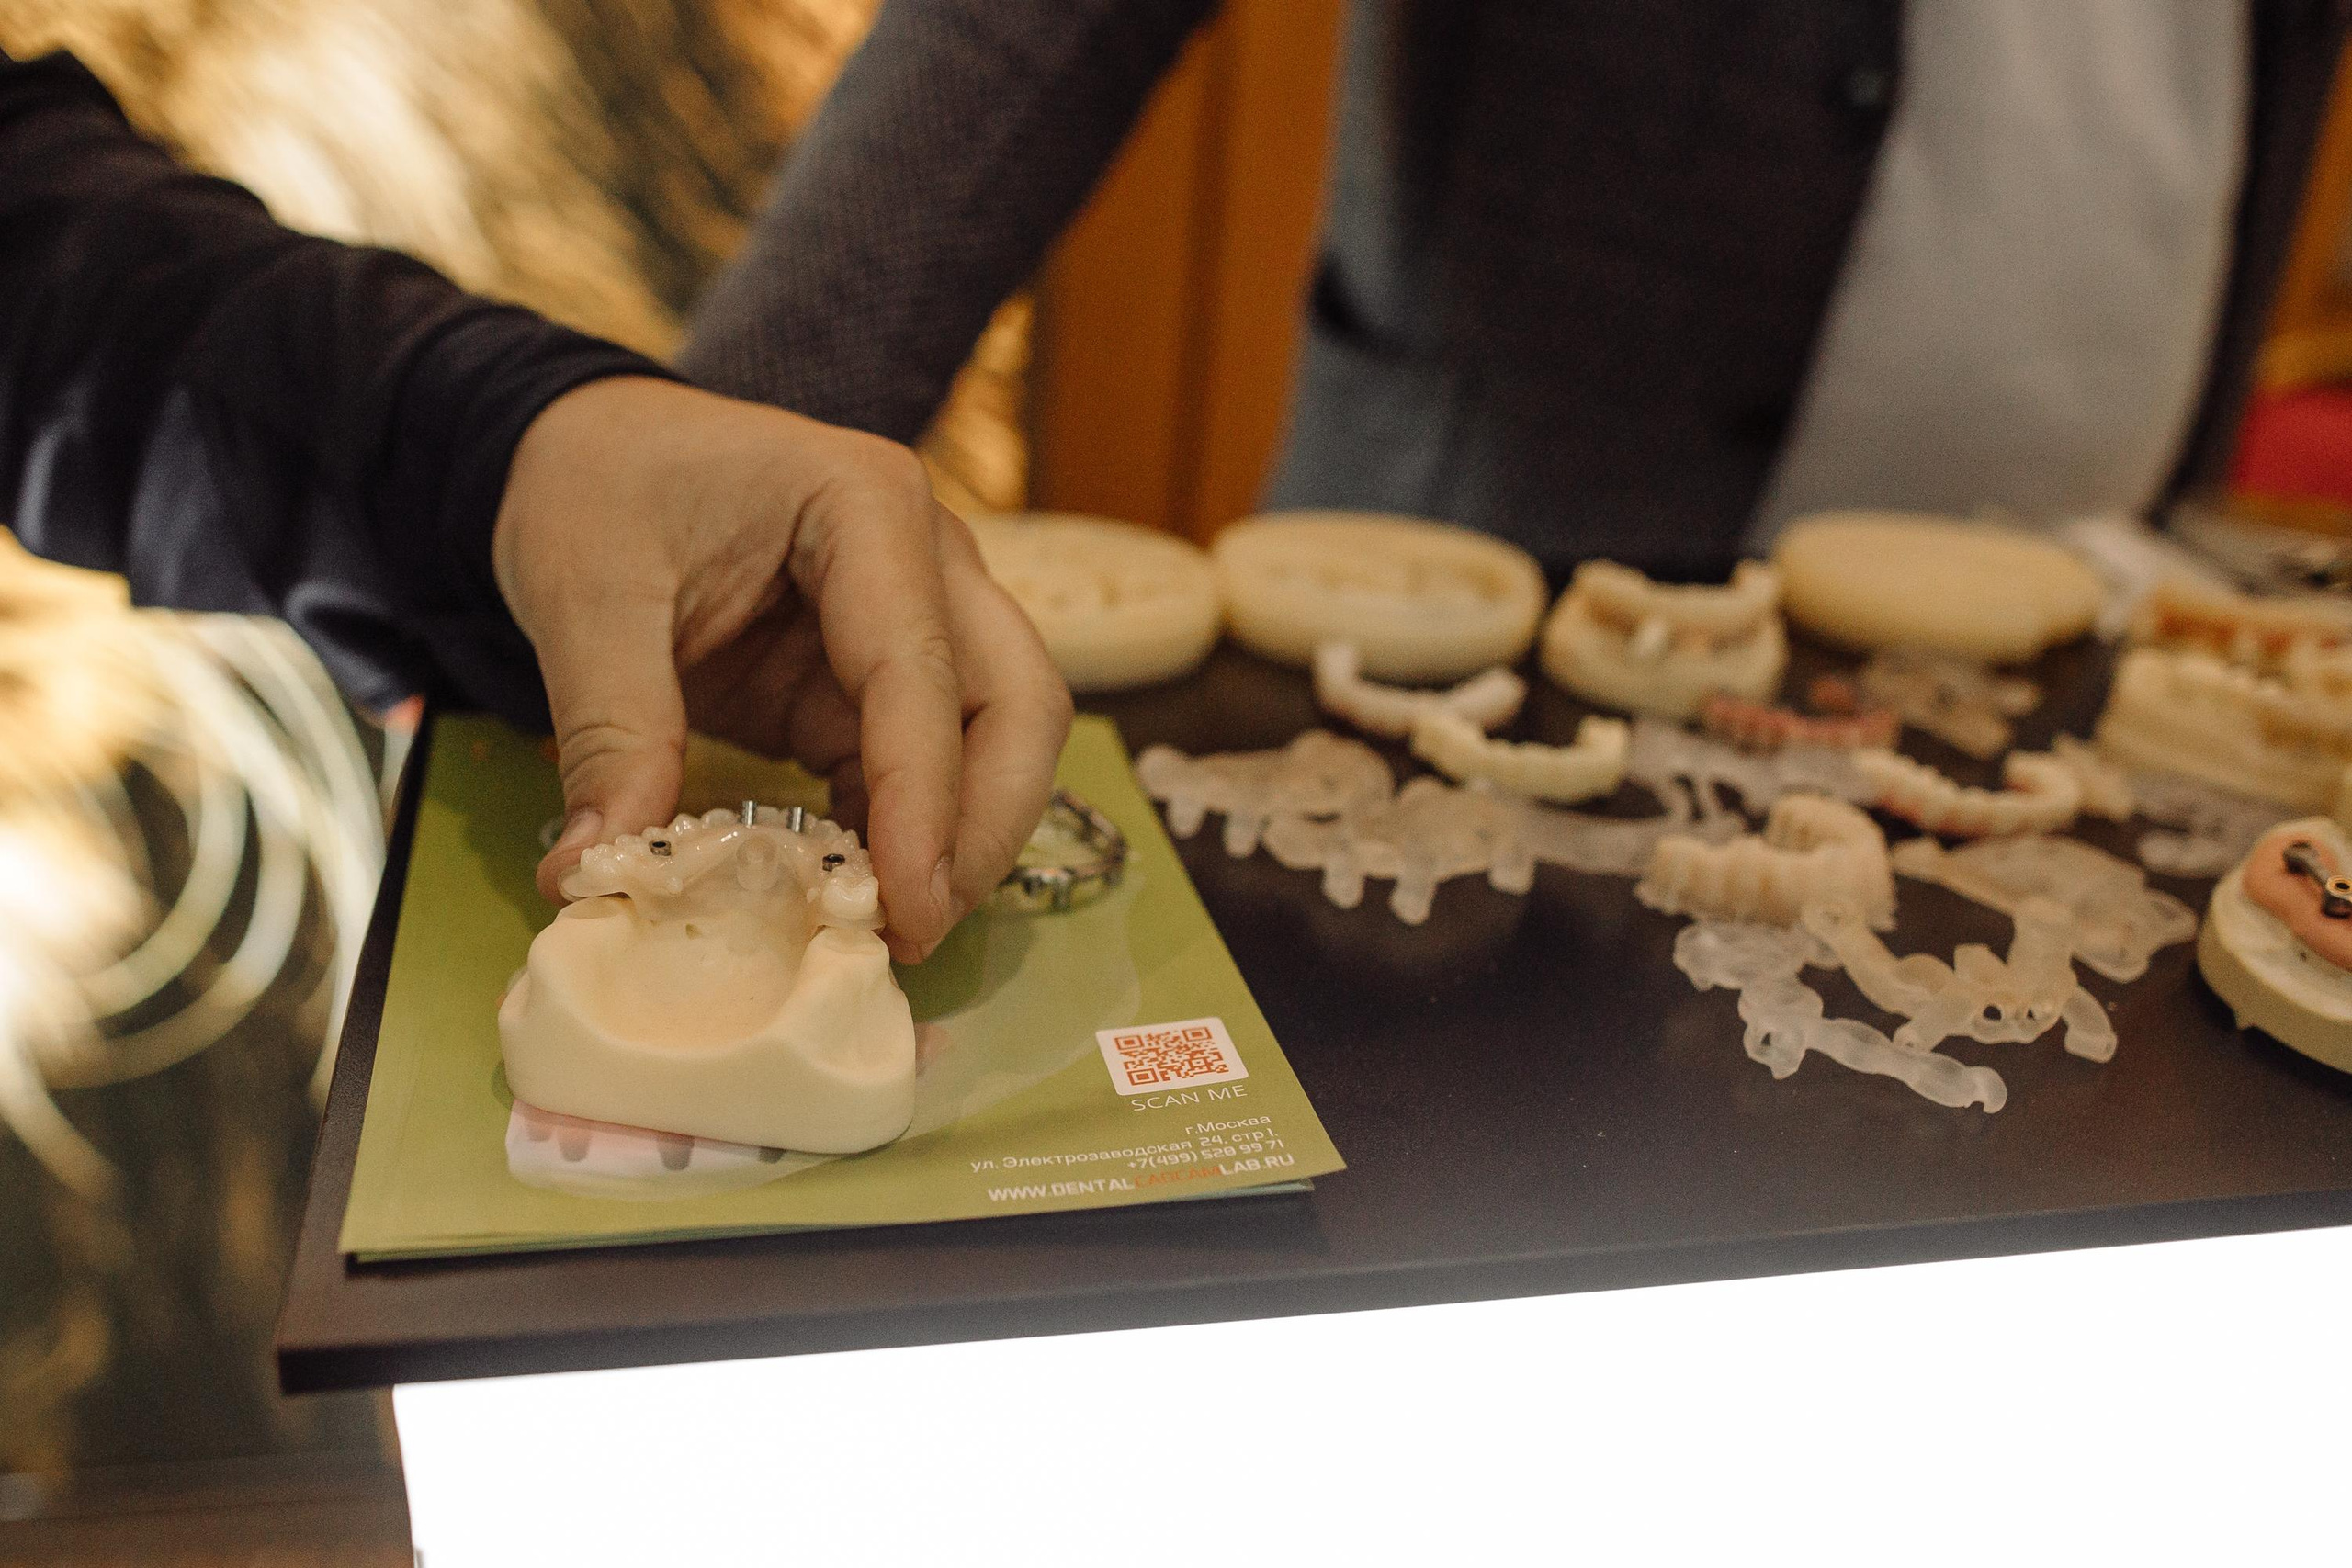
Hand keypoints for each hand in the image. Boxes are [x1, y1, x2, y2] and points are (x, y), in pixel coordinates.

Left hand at [492, 376, 1070, 961]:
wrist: (593, 449)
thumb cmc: (599, 486)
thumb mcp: (584, 597)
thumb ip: (610, 731)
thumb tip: (596, 873)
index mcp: (864, 505)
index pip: (922, 671)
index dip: (923, 801)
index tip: (905, 906)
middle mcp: (927, 555)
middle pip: (1018, 704)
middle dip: (984, 829)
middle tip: (916, 929)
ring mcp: (922, 614)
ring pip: (1000, 739)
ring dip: (963, 841)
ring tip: (889, 928)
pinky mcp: (884, 676)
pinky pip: (929, 766)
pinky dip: (906, 836)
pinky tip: (852, 893)